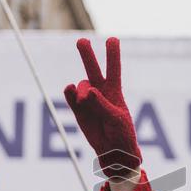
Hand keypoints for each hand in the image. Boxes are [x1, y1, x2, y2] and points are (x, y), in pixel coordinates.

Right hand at [63, 37, 141, 176]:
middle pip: (92, 68)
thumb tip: (87, 91)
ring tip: (84, 101)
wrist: (113, 151)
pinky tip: (70, 91)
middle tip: (81, 40)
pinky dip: (69, 93)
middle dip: (87, 54)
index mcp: (114, 91)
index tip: (112, 39)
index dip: (112, 54)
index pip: (113, 69)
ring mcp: (87, 100)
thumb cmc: (121, 134)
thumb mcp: (116, 119)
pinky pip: (70, 96)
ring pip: (81, 84)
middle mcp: (100, 92)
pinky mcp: (77, 110)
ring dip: (82, 90)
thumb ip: (102, 105)